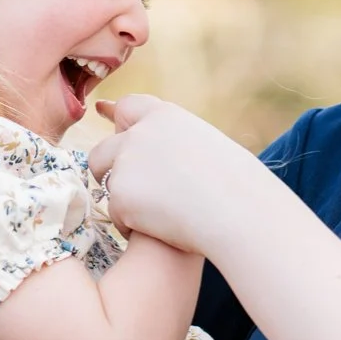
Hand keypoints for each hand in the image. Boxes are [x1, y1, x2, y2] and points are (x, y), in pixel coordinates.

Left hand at [88, 95, 263, 254]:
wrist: (237, 212)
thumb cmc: (237, 186)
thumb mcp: (208, 149)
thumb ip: (177, 146)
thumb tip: (162, 160)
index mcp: (165, 117)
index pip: (129, 107)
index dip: (117, 115)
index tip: (104, 111)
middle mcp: (138, 135)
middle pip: (102, 150)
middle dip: (107, 169)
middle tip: (125, 189)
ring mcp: (125, 164)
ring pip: (108, 186)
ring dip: (125, 201)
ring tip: (161, 216)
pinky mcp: (120, 197)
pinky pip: (117, 216)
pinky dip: (132, 226)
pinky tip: (160, 232)